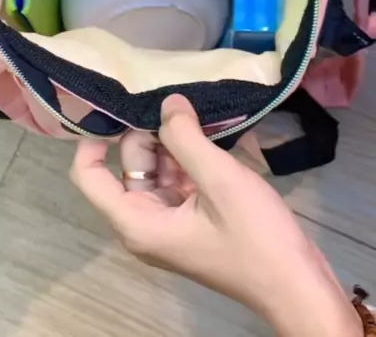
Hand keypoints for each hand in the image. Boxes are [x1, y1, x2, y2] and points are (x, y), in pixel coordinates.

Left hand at [71, 95, 361, 336]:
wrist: (297, 283)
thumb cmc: (255, 236)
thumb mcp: (218, 179)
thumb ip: (185, 138)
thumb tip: (166, 102)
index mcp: (137, 223)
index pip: (88, 176)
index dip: (93, 139)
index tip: (116, 104)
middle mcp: (144, 223)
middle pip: (127, 166)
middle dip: (148, 133)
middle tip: (177, 101)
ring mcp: (169, 222)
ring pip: (155, 168)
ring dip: (173, 142)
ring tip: (196, 110)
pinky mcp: (192, 219)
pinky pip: (177, 178)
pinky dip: (189, 157)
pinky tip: (210, 133)